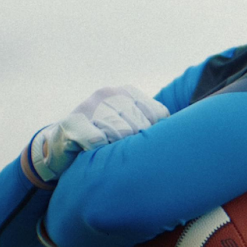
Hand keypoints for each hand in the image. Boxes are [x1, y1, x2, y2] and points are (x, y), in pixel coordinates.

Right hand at [27, 85, 169, 182]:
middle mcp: (109, 94)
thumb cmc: (101, 141)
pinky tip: (91, 153)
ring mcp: (89, 106)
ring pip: (119, 134)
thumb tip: (188, 136)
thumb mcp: (128, 127)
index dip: (153, 135)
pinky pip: (97, 140)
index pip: (158, 115)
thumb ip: (151, 127)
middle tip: (119, 153)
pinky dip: (97, 151)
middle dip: (133, 146)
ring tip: (105, 153)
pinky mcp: (72, 122)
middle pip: (139, 127)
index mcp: (127, 93)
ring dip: (114, 150)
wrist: (57, 149)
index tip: (142, 146)